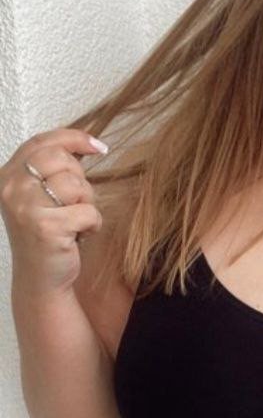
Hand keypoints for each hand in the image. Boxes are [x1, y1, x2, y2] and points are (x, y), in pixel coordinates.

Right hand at [0, 128, 107, 294]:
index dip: (74, 138)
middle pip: (62, 160)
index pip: (42, 142)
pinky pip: (89, 211)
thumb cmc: (47, 234)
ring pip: (77, 185)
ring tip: (75, 221)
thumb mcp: (41, 195)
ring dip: (87, 204)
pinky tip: (80, 235)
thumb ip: (54, 168)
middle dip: (80, 180)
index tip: (98, 146)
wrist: (40, 279)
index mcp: (7, 176)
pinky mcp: (47, 227)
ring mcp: (26, 208)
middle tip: (74, 204)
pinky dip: (93, 224)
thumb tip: (87, 142)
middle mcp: (11, 189)